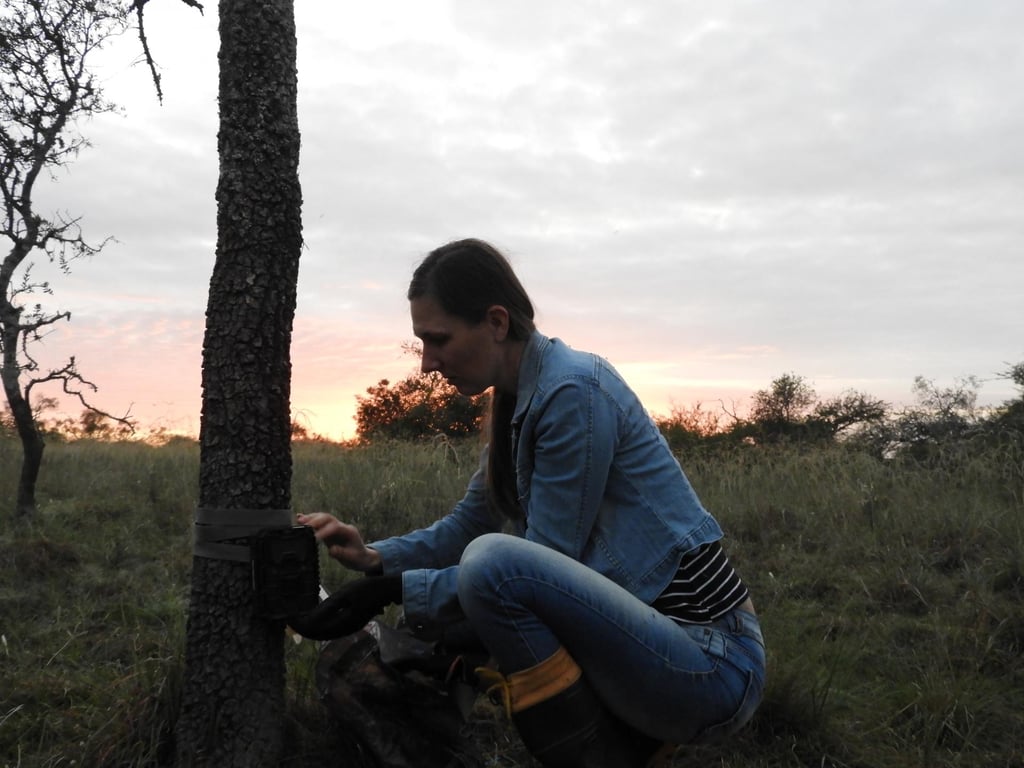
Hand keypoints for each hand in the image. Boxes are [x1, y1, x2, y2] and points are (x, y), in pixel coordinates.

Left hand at [287, 575, 401, 639]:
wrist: (387, 590)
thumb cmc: (367, 589)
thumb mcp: (346, 595)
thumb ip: (328, 608)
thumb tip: (309, 619)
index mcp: (343, 624)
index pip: (315, 629)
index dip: (300, 625)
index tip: (287, 618)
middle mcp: (345, 630)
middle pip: (318, 634)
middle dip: (303, 627)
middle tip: (288, 619)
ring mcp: (349, 628)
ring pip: (324, 632)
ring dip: (311, 627)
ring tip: (298, 618)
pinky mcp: (351, 623)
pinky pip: (331, 628)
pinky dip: (320, 624)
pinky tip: (315, 617)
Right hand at [297, 512, 381, 572]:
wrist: (362, 557)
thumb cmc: (358, 557)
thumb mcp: (352, 558)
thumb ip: (342, 553)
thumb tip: (332, 550)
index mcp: (349, 532)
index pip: (336, 527)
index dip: (325, 530)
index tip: (315, 538)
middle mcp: (342, 527)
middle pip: (329, 518)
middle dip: (316, 520)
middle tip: (304, 524)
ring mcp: (335, 528)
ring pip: (323, 518)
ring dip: (312, 518)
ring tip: (300, 520)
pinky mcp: (330, 532)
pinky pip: (320, 524)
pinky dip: (311, 521)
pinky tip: (301, 518)